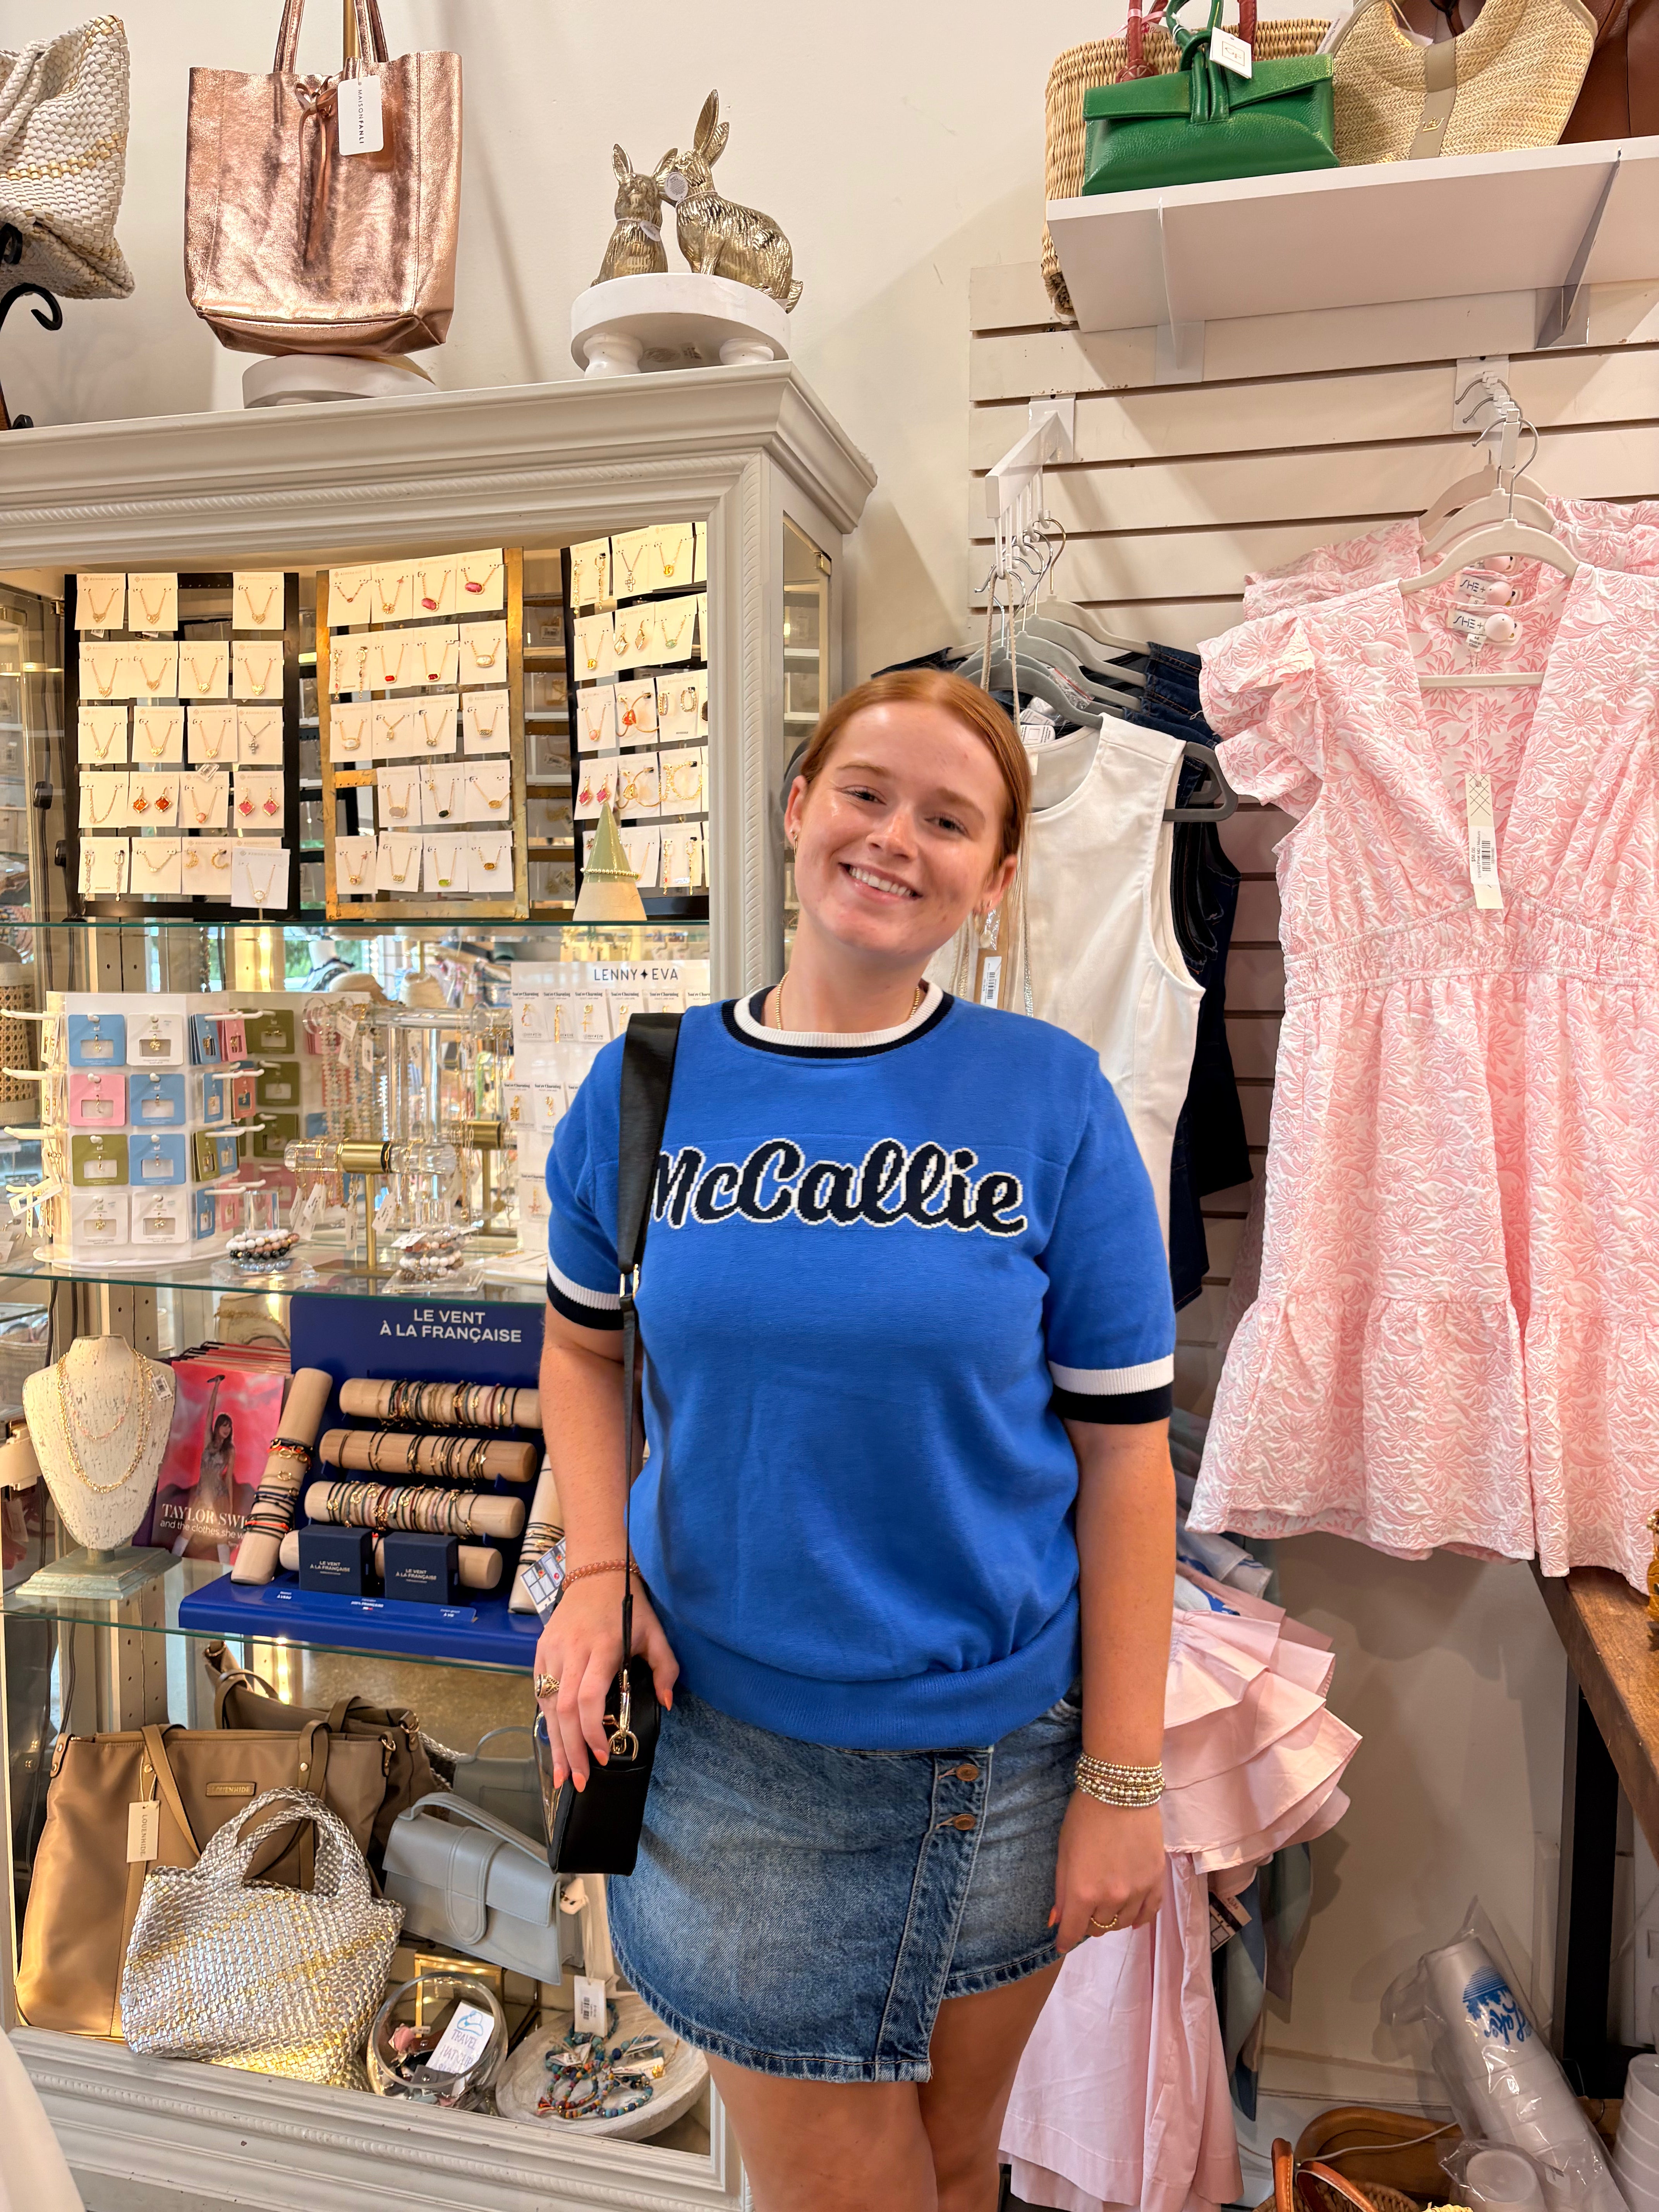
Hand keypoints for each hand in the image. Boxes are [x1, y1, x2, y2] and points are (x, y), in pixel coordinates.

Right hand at [533, 1575, 678, 1793]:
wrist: (595, 1573)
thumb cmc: (628, 1605)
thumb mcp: (656, 1633)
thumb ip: (666, 1668)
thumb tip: (667, 1704)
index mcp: (601, 1647)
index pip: (588, 1697)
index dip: (591, 1731)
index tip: (602, 1757)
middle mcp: (571, 1651)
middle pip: (563, 1710)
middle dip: (570, 1751)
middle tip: (579, 1782)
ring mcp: (551, 1651)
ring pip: (546, 1706)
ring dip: (555, 1744)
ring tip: (563, 1775)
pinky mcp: (540, 1651)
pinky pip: (540, 1693)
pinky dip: (547, 1721)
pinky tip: (555, 1743)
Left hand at [1050, 1793, 1164, 1952]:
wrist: (1120, 1789)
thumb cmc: (1083, 1816)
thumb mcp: (1063, 1853)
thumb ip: (1062, 1891)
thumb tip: (1057, 1921)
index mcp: (1082, 1891)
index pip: (1073, 1931)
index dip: (1065, 1939)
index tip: (1062, 1943)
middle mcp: (1111, 1898)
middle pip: (1098, 1928)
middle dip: (1087, 1922)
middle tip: (1084, 1910)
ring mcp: (1137, 1891)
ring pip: (1123, 1923)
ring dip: (1112, 1918)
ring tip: (1107, 1906)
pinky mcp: (1156, 1881)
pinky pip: (1149, 1913)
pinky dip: (1138, 1918)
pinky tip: (1132, 1916)